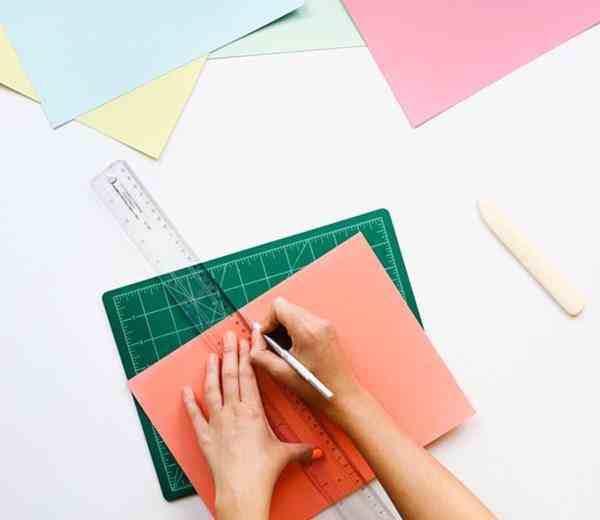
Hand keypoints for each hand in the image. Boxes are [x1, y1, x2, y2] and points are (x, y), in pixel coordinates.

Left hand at [183, 331, 316, 519]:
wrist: (242, 489)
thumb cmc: (262, 470)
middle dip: (230, 353)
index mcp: (253, 410)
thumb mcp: (285, 455)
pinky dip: (189, 402)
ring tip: (212, 354)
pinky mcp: (205, 435)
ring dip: (211, 370)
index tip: (247, 341)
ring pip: (212, 389)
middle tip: (229, 336)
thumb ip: (301, 450)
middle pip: (230, 376)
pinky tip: (185, 390)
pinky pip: (195, 414)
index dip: (248, 356)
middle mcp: (234, 411)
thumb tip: (318, 452)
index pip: (249, 376)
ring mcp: (217, 421)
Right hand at [250, 297, 365, 423]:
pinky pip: (304, 320)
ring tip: (286, 351)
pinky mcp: (328, 329)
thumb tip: (254, 337)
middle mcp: (318, 322)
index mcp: (307, 330)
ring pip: (294, 313)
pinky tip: (296, 351)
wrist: (344, 396)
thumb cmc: (316, 389)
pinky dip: (295, 331)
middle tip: (274, 347)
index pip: (279, 306)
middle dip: (275, 325)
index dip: (267, 321)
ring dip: (285, 328)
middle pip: (286, 308)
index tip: (266, 339)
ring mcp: (325, 324)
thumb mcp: (281, 374)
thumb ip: (260, 354)